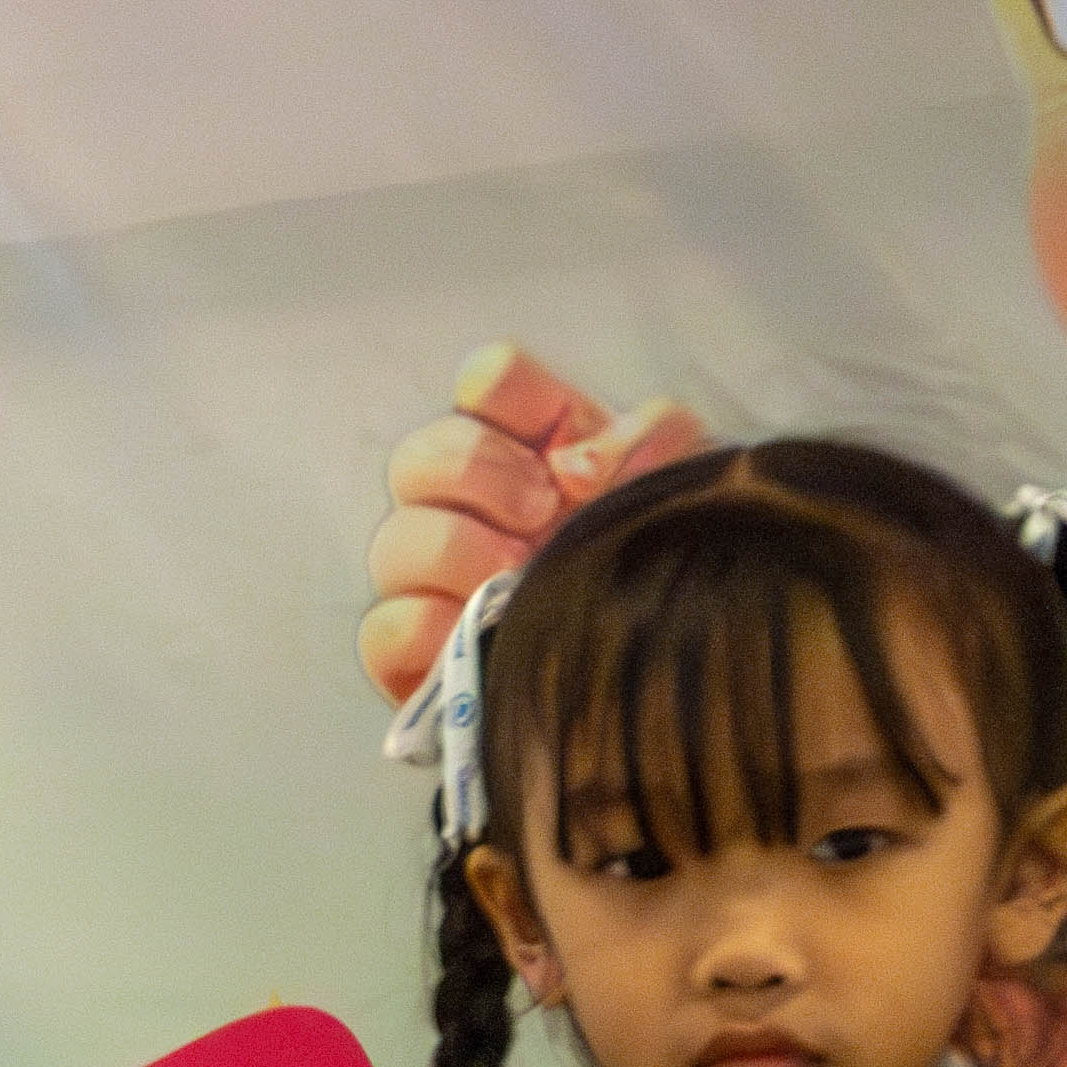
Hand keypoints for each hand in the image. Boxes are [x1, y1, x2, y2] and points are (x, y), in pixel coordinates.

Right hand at [359, 342, 716, 708]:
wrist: (659, 683)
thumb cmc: (659, 568)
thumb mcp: (683, 489)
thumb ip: (653, 442)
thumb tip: (578, 463)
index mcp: (532, 449)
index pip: (487, 383)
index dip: (509, 393)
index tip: (558, 433)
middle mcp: (468, 506)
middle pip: (419, 454)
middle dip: (478, 472)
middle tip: (540, 512)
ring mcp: (431, 581)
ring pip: (394, 538)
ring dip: (456, 549)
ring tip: (516, 577)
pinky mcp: (410, 654)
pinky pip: (383, 626)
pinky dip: (426, 624)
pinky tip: (481, 628)